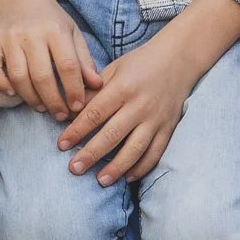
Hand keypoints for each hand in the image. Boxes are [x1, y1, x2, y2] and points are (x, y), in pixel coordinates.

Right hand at [0, 0, 101, 120]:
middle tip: (59, 114)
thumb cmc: (51, 20)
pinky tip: (13, 93)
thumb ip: (84, 61)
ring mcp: (8, 37)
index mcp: (55, 30)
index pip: (67, 66)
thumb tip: (96, 86)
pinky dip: (1, 85)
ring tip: (40, 107)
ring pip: (18, 77)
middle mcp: (31, 33)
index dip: (73, 90)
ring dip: (30, 98)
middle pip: (42, 76)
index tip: (77, 107)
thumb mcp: (72, 34)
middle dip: (53, 101)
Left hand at [55, 0, 239, 183]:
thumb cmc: (140, 63)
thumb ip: (93, 91)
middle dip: (91, 154)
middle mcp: (140, 105)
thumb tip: (69, 112)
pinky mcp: (168, 128)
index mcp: (123, 87)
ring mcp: (156, 119)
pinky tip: (128, 177)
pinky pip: (155, 152)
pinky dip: (142, 167)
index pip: (95, 113)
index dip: (77, 130)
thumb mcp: (114, 69)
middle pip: (112, 134)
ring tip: (100, 181)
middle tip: (74, 168)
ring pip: (135, 148)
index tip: (61, 145)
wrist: (178, 59)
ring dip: (117, 167)